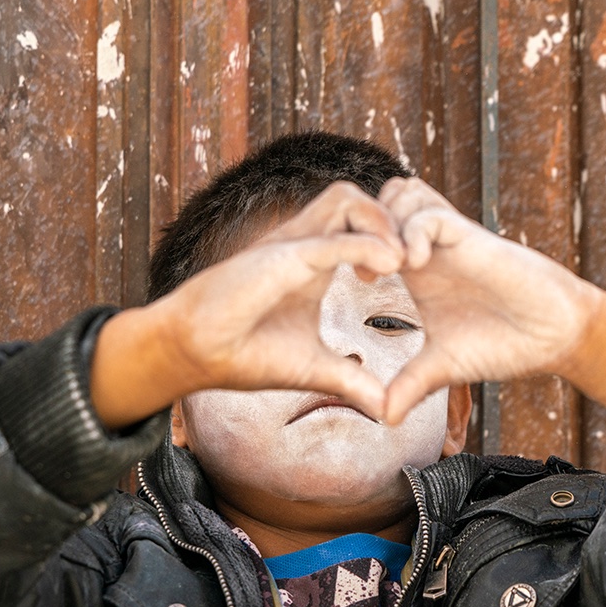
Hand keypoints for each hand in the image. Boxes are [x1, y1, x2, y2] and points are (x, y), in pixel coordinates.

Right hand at [91, 183, 403, 427]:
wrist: (196, 354)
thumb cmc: (246, 354)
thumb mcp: (314, 368)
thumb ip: (351, 380)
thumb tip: (386, 409)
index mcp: (313, 260)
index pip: (359, 221)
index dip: (390, 234)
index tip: (407, 272)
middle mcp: (303, 243)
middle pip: (357, 197)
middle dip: (393, 219)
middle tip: (409, 260)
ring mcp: (291, 245)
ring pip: (347, 197)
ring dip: (383, 223)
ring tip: (399, 263)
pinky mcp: (281, 258)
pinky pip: (332, 238)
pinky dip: (367, 245)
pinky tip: (389, 267)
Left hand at [377, 177, 600, 423]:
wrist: (554, 337)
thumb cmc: (505, 344)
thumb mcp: (444, 368)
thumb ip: (411, 385)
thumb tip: (383, 418)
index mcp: (417, 270)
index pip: (371, 232)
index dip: (353, 248)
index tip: (356, 283)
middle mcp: (429, 247)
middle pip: (379, 202)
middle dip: (362, 228)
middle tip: (365, 269)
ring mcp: (450, 239)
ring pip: (401, 193)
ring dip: (386, 224)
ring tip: (389, 268)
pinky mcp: (472, 238)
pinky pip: (429, 213)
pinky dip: (413, 232)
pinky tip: (415, 265)